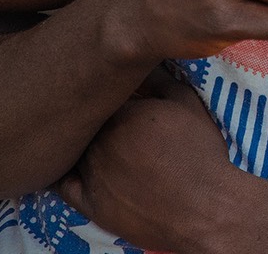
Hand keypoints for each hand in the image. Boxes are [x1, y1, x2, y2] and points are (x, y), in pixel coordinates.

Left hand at [56, 72, 242, 251]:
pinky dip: (64, 174)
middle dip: (97, 120)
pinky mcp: (90, 202)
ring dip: (84, 145)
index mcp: (121, 112)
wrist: (203, 207)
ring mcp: (92, 172)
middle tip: (115, 127)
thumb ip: (161, 78)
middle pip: (87, 121)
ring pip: (76, 148)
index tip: (121, 101)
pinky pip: (63, 184)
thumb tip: (144, 60)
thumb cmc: (199, 153)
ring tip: (101, 147)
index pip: (104, 95)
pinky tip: (69, 167)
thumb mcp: (188, 104)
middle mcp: (100, 139)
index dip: (111, 97)